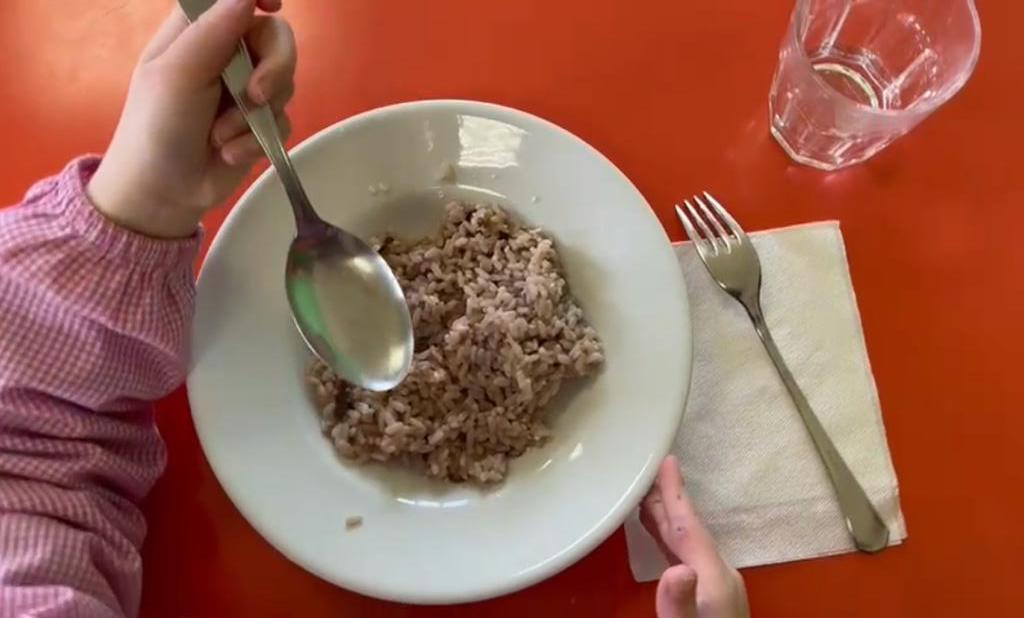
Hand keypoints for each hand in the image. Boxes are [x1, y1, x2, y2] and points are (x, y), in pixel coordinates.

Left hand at [88, 0, 296, 237]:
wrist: (163, 191)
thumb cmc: (157, 126)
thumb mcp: (179, 73)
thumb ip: (215, 31)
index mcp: (198, 31)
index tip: (274, 5)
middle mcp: (226, 55)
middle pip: (275, 38)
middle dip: (275, 68)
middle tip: (256, 96)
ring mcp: (246, 90)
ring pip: (285, 82)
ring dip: (255, 116)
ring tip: (221, 138)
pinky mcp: (261, 124)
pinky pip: (283, 120)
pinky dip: (257, 140)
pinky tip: (229, 153)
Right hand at [642, 456, 749, 617]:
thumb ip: (680, 602)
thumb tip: (677, 569)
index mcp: (716, 577)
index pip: (690, 527)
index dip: (676, 493)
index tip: (668, 461)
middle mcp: (721, 576)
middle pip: (689, 530)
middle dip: (668, 500)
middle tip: (648, 472)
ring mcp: (718, 585)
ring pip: (688, 543)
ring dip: (668, 518)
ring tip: (647, 498)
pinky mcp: (712, 595)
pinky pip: (688, 557)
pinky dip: (671, 541)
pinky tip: (661, 537)